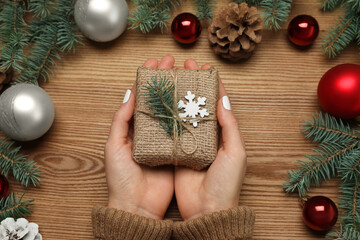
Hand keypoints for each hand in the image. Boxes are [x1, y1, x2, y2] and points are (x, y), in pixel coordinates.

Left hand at [105, 56, 175, 219]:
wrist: (137, 205)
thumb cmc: (121, 176)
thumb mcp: (114, 145)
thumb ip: (121, 119)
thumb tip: (129, 92)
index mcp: (134, 128)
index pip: (143, 97)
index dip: (149, 79)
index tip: (156, 62)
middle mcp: (151, 131)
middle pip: (160, 100)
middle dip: (167, 80)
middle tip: (174, 63)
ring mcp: (166, 140)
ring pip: (174, 111)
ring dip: (180, 93)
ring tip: (187, 75)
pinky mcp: (178, 150)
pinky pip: (184, 129)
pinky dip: (190, 115)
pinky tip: (196, 101)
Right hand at [175, 59, 246, 219]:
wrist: (207, 210)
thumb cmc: (226, 183)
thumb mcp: (235, 152)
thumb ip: (229, 125)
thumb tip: (223, 98)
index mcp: (222, 134)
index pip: (216, 102)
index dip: (211, 84)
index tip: (203, 67)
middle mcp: (204, 135)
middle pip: (197, 104)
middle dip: (191, 84)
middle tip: (183, 66)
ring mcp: (188, 142)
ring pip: (182, 113)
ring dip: (177, 95)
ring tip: (170, 77)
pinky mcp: (174, 151)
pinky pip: (169, 130)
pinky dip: (165, 115)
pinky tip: (159, 101)